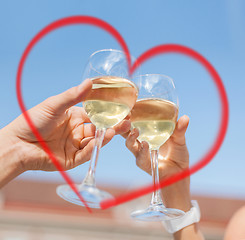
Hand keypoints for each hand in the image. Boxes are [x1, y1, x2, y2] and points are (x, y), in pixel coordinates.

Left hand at [0, 79, 129, 186]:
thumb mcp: (54, 105)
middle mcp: (77, 131)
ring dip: (107, 135)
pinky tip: (102, 139)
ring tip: (118, 129)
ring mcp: (76, 145)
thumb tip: (89, 81)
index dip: (108, 112)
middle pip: (99, 128)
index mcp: (74, 117)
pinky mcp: (72, 159)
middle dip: (114, 125)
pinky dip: (94, 147)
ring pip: (96, 141)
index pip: (95, 114)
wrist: (17, 143)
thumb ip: (73, 96)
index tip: (122, 109)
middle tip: (128, 121)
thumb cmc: (33, 121)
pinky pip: (86, 153)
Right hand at [125, 115, 190, 210]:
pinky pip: (140, 157)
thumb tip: (185, 117)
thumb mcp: (180, 140)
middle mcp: (141, 142)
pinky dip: (142, 151)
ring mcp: (141, 153)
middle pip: (126, 132)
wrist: (179, 173)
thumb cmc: (177, 154)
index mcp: (148, 133)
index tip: (128, 108)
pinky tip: (145, 144)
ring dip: (130, 137)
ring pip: (130, 144)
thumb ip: (180, 130)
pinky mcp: (144, 163)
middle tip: (126, 117)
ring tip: (135, 130)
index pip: (134, 122)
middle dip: (123, 125)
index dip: (129, 116)